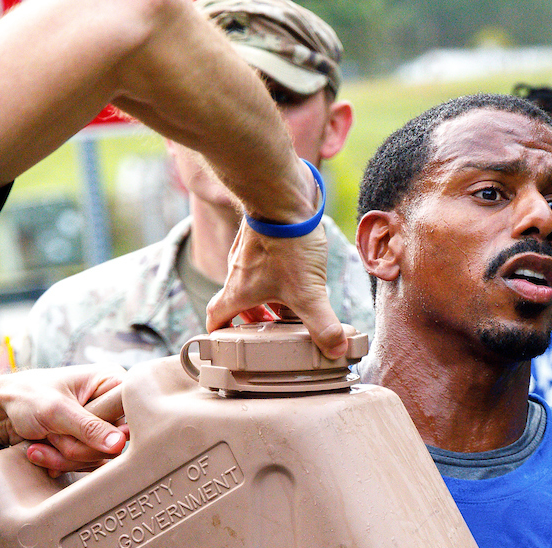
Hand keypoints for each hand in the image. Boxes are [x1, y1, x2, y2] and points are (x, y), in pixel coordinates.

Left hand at [0, 365, 128, 474]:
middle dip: (77, 447)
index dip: (114, 431)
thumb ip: (89, 428)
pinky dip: (60, 462)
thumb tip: (119, 444)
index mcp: (110, 382)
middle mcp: (109, 404)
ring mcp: (97, 426)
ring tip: (41, 444)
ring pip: (98, 457)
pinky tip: (41, 451)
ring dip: (64, 456)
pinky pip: (85, 464)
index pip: (132, 413)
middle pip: (114, 443)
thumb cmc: (24, 396)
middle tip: (52, 436)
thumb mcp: (56, 411)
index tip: (88, 434)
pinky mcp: (85, 443)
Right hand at [206, 163, 347, 360]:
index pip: (215, 317)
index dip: (219, 334)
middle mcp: (237, 270)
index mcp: (238, 290)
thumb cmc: (287, 242)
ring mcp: (247, 249)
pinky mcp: (261, 232)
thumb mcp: (308, 292)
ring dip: (265, 294)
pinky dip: (274, 270)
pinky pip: (262, 257)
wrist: (284, 192)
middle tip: (271, 328)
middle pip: (235, 301)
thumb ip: (322, 324)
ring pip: (249, 278)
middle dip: (252, 318)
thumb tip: (336, 351)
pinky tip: (297, 268)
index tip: (229, 344)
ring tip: (289, 301)